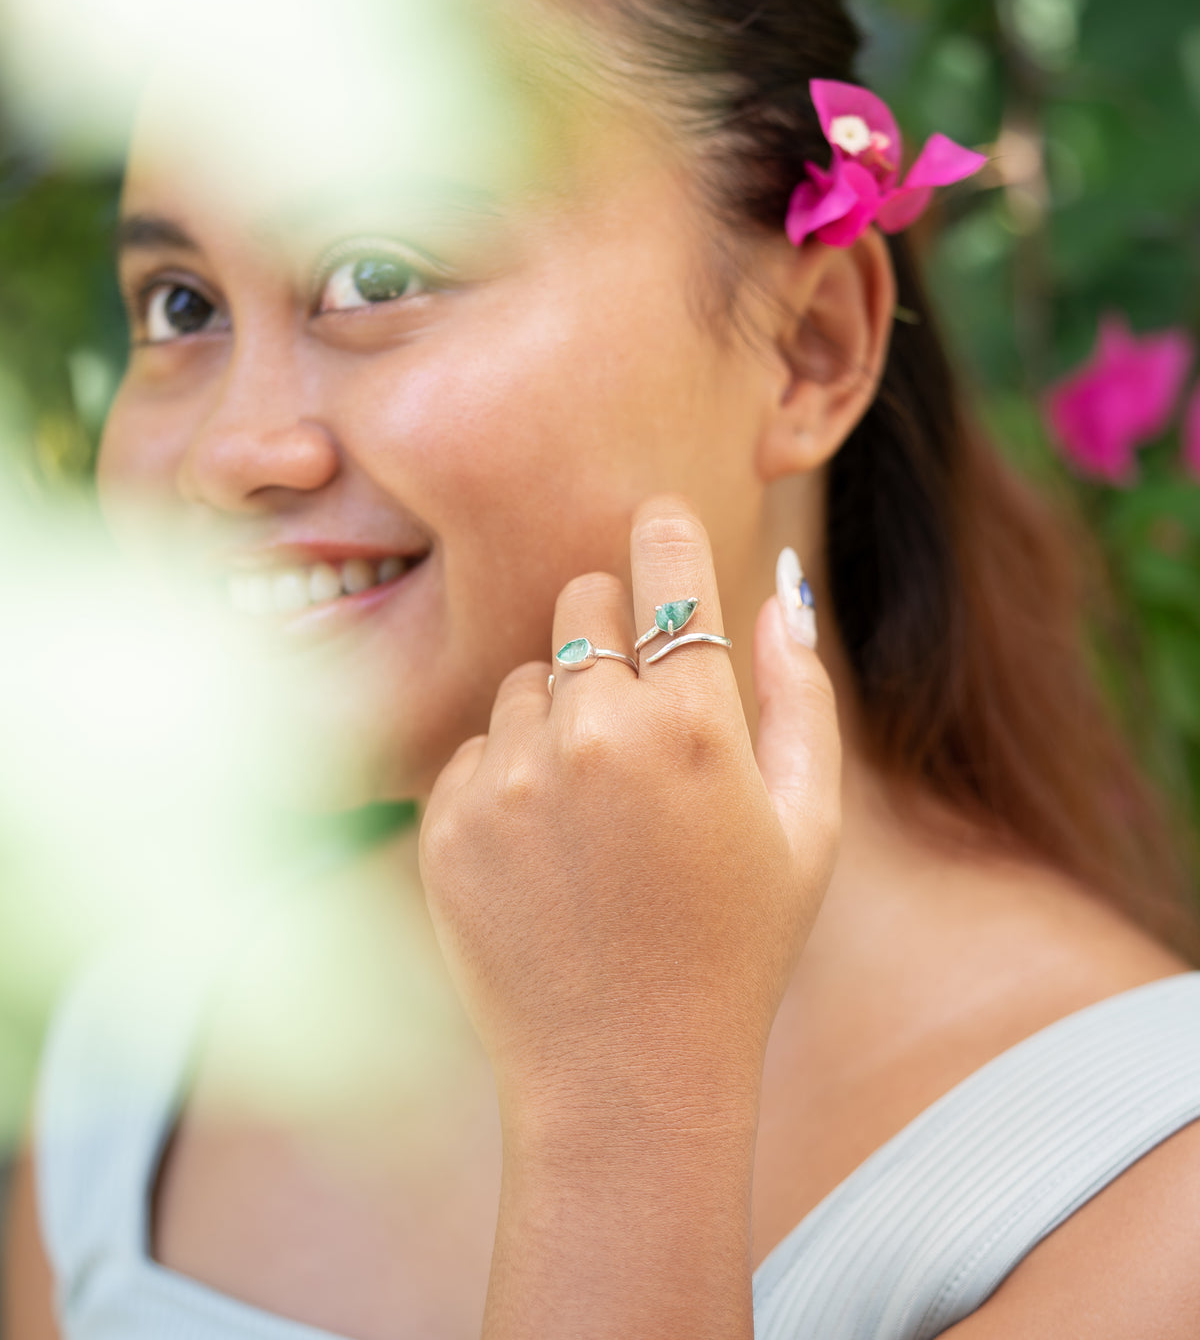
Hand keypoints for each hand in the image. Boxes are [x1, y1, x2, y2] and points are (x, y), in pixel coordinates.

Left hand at [419, 494, 840, 1134]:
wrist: (622, 1077)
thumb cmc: (734, 947)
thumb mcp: (806, 827)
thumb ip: (799, 695)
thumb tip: (779, 592)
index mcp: (694, 728)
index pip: (667, 572)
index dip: (665, 532)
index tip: (657, 517)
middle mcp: (593, 736)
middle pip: (580, 603)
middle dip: (611, 632)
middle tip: (638, 707)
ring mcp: (508, 779)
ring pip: (526, 680)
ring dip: (559, 714)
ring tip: (594, 810)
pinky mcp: (446, 822)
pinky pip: (475, 747)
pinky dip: (508, 776)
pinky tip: (546, 851)